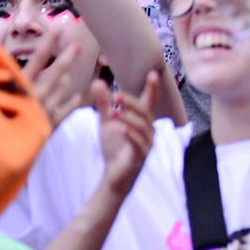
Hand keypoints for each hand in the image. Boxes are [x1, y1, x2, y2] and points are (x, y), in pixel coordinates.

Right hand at [21, 31, 88, 130]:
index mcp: (20, 85)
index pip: (38, 58)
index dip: (49, 42)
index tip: (58, 28)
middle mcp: (35, 96)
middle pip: (55, 72)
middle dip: (67, 57)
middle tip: (78, 45)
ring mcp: (44, 112)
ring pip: (61, 90)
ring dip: (64, 82)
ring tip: (65, 77)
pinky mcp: (48, 128)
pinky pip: (65, 112)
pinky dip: (71, 103)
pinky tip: (78, 96)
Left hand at [97, 71, 159, 198]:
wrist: (114, 175)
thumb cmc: (115, 147)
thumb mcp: (107, 122)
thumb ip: (104, 103)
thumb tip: (97, 82)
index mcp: (142, 120)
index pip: (148, 102)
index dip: (152, 88)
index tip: (152, 73)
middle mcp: (148, 130)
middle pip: (144, 112)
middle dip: (131, 102)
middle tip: (116, 94)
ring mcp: (146, 144)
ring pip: (142, 127)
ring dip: (128, 118)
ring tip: (113, 112)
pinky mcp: (140, 157)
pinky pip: (139, 144)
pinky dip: (132, 136)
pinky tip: (123, 130)